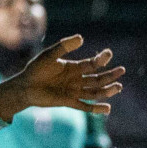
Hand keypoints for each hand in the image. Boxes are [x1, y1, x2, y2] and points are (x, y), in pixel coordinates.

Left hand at [0, 35, 125, 121]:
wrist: (24, 86)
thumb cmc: (36, 69)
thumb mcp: (50, 55)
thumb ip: (64, 46)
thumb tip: (81, 38)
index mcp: (73, 67)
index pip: (92, 64)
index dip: (101, 60)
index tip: (108, 54)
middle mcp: (76, 80)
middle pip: (97, 79)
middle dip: (110, 75)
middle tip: (122, 70)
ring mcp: (73, 91)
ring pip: (94, 92)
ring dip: (107, 90)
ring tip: (119, 87)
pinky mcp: (67, 102)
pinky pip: (84, 106)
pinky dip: (95, 108)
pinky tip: (107, 109)